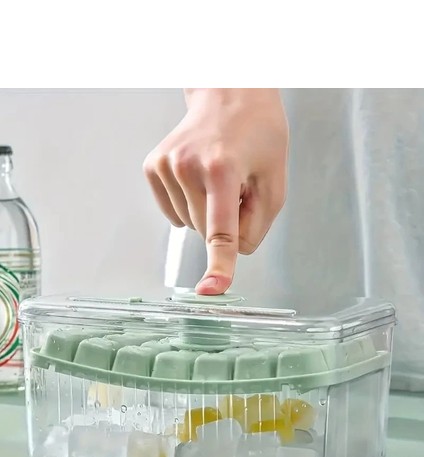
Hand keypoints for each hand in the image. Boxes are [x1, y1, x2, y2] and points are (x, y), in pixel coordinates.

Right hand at [143, 88, 288, 293]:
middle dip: (225, 221)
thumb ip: (257, 224)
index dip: (219, 264)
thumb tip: (231, 252)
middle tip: (237, 186)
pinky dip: (189, 206)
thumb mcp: (274, 180)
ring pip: (189, 224)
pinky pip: (173, 213)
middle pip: (206, 232)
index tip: (211, 289)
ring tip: (219, 176)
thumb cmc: (258, 134)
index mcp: (223, 169)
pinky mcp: (152, 167)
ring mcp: (165, 165)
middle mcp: (187, 166)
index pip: (221, 230)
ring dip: (207, 212)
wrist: (229, 93)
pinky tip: (199, 179)